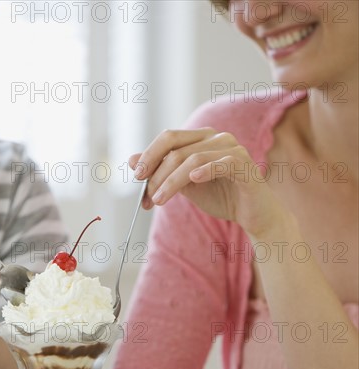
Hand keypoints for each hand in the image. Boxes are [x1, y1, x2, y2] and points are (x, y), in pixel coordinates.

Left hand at [131, 128, 288, 237]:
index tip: (137, 178)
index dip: (149, 156)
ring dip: (171, 181)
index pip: (168, 139)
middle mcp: (216, 137)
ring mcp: (232, 148)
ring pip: (192, 159)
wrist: (252, 215)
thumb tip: (132, 161)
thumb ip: (161, 172)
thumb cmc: (220, 196)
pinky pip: (222, 162)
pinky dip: (206, 170)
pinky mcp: (244, 164)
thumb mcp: (184, 185)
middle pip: (176, 148)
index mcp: (201, 138)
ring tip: (159, 200)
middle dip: (156, 172)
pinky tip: (193, 180)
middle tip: (147, 195)